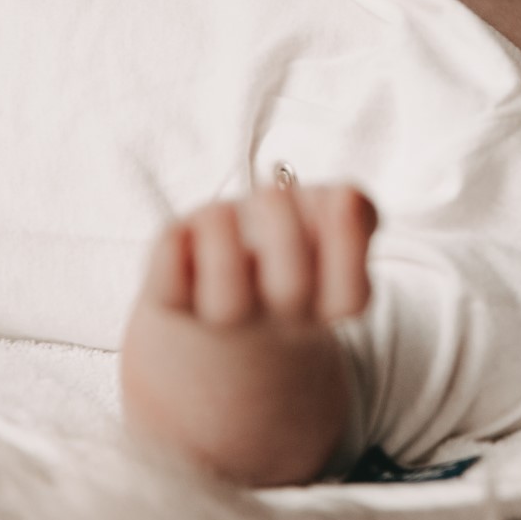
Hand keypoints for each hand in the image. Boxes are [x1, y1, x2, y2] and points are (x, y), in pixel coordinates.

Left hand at [121, 184, 375, 485]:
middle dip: (283, 223)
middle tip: (272, 192)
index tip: (341, 196)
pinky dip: (172, 246)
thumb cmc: (286, 263)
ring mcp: (223, 316)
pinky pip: (167, 281)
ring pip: (224, 297)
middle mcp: (279, 317)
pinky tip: (185, 231)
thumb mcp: (327, 239)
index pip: (351, 294)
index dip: (349, 240)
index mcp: (324, 304)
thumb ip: (354, 215)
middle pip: (292, 289)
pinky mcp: (170, 304)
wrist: (223, 327)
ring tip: (222, 210)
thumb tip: (349, 199)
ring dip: (222, 233)